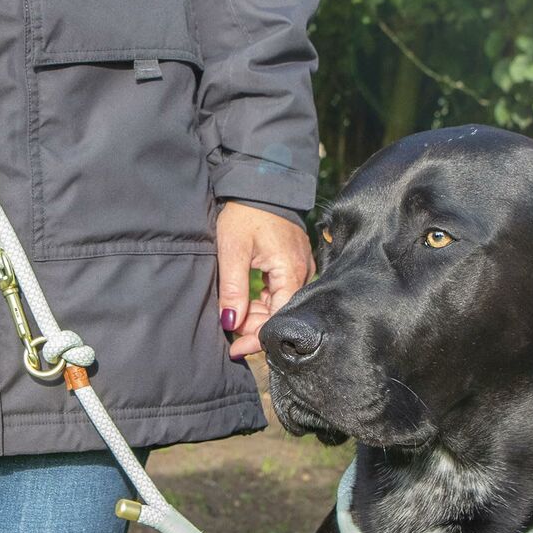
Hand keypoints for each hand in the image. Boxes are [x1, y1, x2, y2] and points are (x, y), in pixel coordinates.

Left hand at [217, 202, 314, 359]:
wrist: (261, 184)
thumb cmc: (247, 214)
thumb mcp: (232, 250)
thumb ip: (232, 289)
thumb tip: (230, 323)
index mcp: (291, 271)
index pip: (279, 317)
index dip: (258, 337)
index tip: (236, 349)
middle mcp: (302, 272)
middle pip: (281, 313)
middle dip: (255, 327)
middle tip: (230, 335)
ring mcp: (301, 267)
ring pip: (281, 304)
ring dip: (258, 314)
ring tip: (235, 317)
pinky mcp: (294, 263)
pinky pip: (282, 291)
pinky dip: (265, 300)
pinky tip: (248, 302)